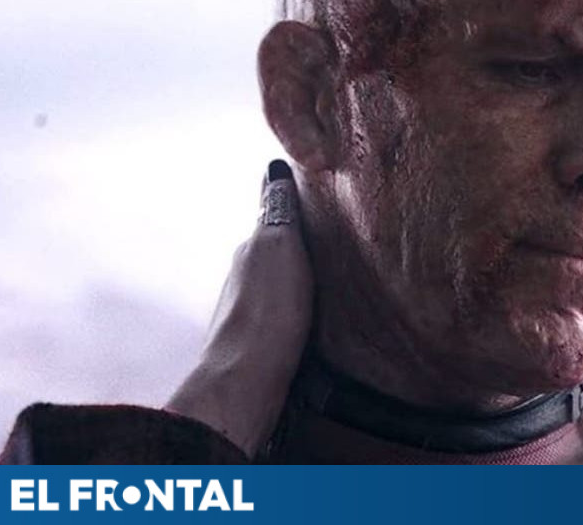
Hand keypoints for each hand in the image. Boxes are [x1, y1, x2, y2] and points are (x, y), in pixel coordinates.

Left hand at [165, 160, 313, 457]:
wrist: (248, 380)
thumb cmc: (268, 311)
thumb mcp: (278, 247)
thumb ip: (278, 211)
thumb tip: (274, 169)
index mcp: (254, 247)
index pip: (274, 212)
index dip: (292, 199)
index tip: (312, 185)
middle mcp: (248, 274)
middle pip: (277, 245)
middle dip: (300, 235)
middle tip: (335, 224)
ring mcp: (254, 308)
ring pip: (280, 277)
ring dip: (301, 270)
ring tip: (333, 265)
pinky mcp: (267, 338)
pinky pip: (287, 306)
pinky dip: (301, 298)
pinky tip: (318, 306)